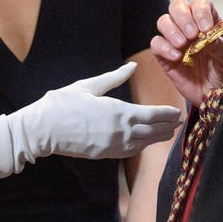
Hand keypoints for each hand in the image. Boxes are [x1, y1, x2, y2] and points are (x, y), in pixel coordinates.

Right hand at [8, 62, 181, 166]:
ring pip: (145, 144)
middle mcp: (121, 132)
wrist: (43, 130)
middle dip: (168, 127)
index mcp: (119, 112)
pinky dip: (142, 145)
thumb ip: (114, 78)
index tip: (178, 112)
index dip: (169, 115)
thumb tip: (132, 67)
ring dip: (158, 137)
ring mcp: (114, 146)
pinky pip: (130, 151)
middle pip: (154, 132)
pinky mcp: (105, 154)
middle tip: (179, 123)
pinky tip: (146, 140)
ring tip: (168, 132)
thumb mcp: (90, 86)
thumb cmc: (63, 103)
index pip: (154, 115)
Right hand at [151, 0, 222, 103]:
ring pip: (163, 21)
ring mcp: (176, 40)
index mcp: (209, 22)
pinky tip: (176, 57)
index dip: (200, 11)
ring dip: (171, 30)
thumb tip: (207, 36)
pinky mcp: (165, 56)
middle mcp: (190, 27)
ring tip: (183, 45)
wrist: (216, 96)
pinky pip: (156, 44)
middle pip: (178, 6)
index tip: (205, 28)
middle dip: (183, 17)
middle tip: (192, 34)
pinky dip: (164, 47)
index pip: (200, 3)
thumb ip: (220, 46)